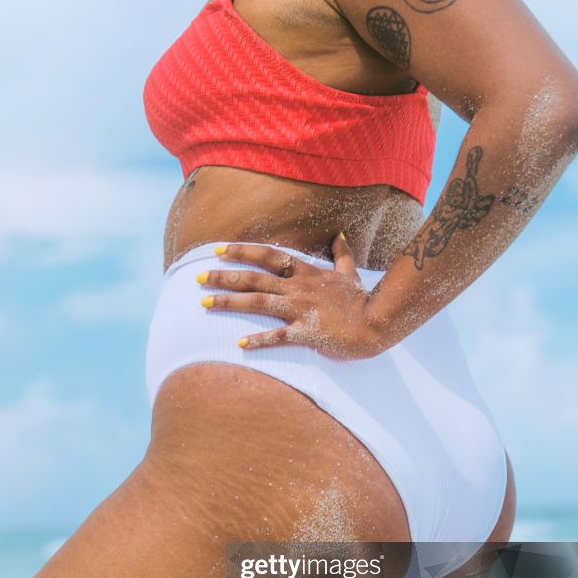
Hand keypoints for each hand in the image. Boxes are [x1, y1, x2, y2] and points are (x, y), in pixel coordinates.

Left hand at [196, 234, 388, 358]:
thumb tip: (340, 234)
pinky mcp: (308, 332)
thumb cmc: (363, 300)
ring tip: (204, 302)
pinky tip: (240, 343)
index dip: (242, 251)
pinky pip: (279, 336)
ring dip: (230, 301)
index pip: (268, 256)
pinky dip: (259, 340)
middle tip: (197, 277)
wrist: (379, 322)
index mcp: (306, 273)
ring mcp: (302, 309)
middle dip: (224, 276)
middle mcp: (299, 288)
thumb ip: (341, 254)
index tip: (218, 250)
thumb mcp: (350, 273)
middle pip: (254, 278)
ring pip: (259, 302)